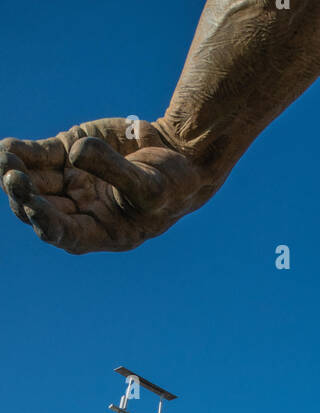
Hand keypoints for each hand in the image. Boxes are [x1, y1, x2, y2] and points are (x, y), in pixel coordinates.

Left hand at [0, 117, 206, 254]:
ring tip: (5, 157)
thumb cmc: (172, 183)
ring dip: (14, 173)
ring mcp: (72, 183)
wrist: (179, 156)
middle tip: (12, 177)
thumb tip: (76, 152)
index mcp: (102, 231)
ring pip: (34, 183)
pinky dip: (21, 153)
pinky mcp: (68, 154)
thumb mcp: (150, 184)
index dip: (45, 222)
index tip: (31, 206)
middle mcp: (82, 211)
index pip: (66, 233)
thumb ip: (115, 171)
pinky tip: (7, 149)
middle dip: (23, 196)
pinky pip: (37, 156)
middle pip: (41, 210)